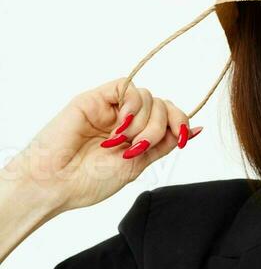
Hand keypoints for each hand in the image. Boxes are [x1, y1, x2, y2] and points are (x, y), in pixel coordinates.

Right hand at [4, 77, 202, 212]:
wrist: (56, 183)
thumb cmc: (89, 181)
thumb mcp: (138, 164)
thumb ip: (165, 144)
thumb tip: (195, 130)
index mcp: (137, 135)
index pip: (170, 115)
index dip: (181, 122)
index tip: (181, 139)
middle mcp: (126, 119)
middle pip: (162, 105)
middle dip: (159, 128)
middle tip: (138, 148)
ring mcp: (111, 108)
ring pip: (148, 97)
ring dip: (143, 123)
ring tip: (121, 142)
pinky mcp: (95, 98)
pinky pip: (126, 85)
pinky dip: (132, 104)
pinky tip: (121, 124)